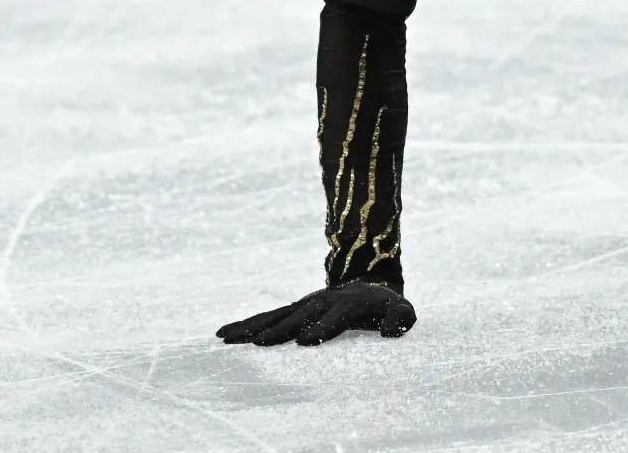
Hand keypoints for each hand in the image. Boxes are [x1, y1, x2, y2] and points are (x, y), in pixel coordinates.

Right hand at [216, 282, 415, 346]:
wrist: (370, 283)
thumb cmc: (387, 306)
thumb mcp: (403, 310)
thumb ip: (401, 318)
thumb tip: (390, 331)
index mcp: (348, 305)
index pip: (334, 318)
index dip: (321, 328)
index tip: (305, 341)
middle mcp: (322, 302)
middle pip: (299, 317)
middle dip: (281, 330)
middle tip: (261, 344)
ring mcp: (305, 304)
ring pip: (276, 315)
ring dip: (254, 326)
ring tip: (229, 338)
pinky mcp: (294, 308)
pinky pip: (268, 316)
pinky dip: (247, 324)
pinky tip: (225, 334)